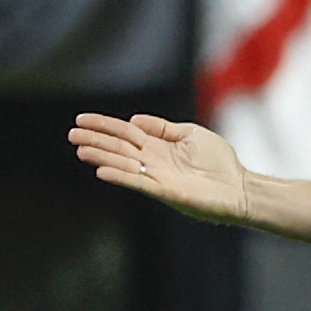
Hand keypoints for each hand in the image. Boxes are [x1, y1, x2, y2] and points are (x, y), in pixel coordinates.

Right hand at [68, 114, 249, 223]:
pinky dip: (121, 176)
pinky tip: (102, 171)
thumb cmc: (220, 162)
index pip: (125, 133)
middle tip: (71, 135)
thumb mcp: (191, 134)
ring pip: (124, 165)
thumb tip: (134, 120)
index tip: (81, 119)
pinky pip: (139, 183)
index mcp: (159, 145)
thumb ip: (163, 127)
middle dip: (95, 141)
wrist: (239, 187)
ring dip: (102, 158)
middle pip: (119, 148)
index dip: (104, 125)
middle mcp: (154, 161)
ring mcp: (158, 177)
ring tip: (81, 150)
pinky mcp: (166, 192)